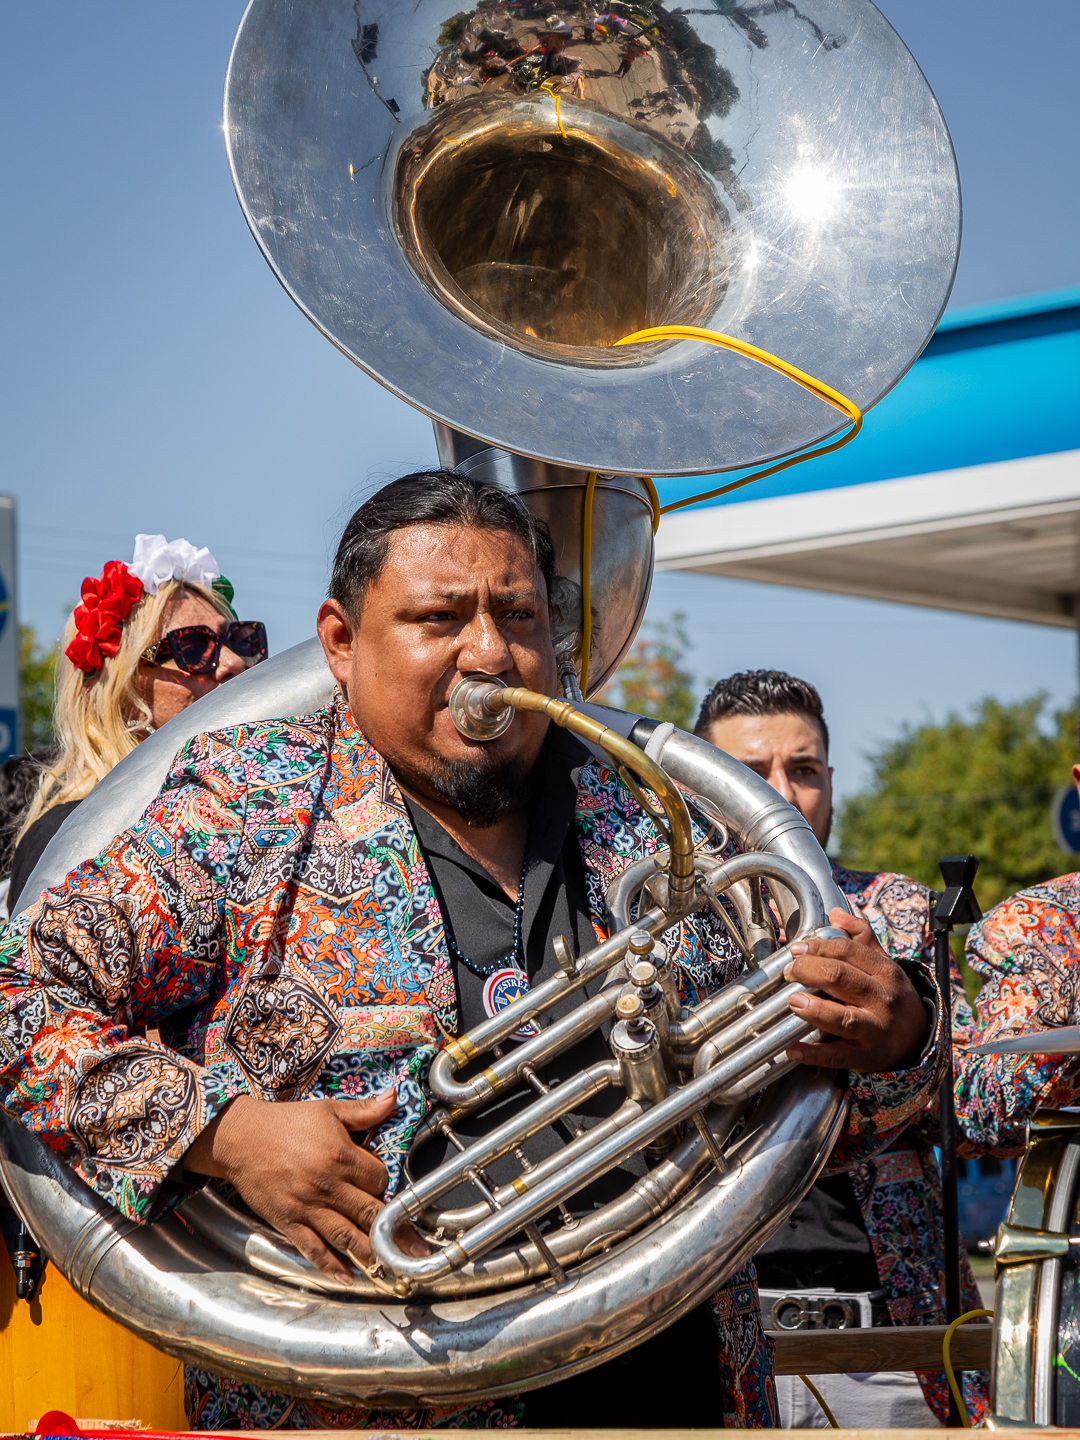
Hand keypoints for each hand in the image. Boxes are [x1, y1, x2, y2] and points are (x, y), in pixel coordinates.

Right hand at [183, 1092, 426, 1281]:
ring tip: (391, 1265)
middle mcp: (328, 1186)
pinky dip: (330, 1266)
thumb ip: (363, 1110)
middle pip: (370, 1213)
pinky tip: (346, 1277)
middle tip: (418, 1249)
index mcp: (341, 1156)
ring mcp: (307, 1207)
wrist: (240, 1138)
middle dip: (396, 1231)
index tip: (388, 1191)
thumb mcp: (327, 1109)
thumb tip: (394, 1096)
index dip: (388, 1186)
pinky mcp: (288, 1222)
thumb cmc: (285, 1122)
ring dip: (371, 1253)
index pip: (379, 1180)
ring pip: (347, 1236)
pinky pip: (312, 1249)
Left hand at [784, 907, 929, 1072]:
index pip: (847, 952)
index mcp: (885, 971)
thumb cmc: (890, 995)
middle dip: (809, 971)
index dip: (818, 947)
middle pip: (841, 978)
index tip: (796, 948)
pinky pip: (839, 1056)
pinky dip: (814, 1054)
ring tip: (793, 1001)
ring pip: (843, 1018)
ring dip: (814, 1009)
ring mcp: (876, 1029)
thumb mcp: (883, 964)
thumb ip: (860, 936)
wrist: (918, 1037)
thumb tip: (837, 912)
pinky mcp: (867, 1056)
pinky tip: (793, 1050)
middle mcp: (882, 999)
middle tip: (788, 971)